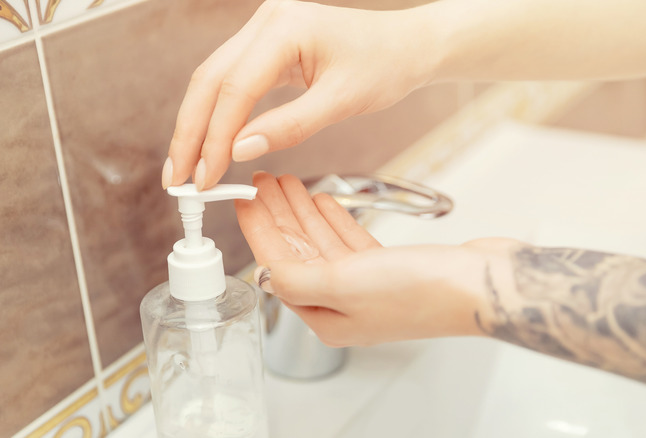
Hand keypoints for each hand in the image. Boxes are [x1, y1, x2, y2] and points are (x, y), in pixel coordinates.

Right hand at [165, 0, 434, 190]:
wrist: (406, 45)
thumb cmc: (384, 66)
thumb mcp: (341, 102)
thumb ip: (290, 126)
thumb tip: (239, 152)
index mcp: (285, 28)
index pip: (234, 89)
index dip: (214, 138)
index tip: (204, 178)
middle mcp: (266, 21)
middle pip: (210, 80)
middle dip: (190, 132)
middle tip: (176, 178)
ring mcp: (264, 29)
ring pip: (214, 79)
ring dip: (197, 124)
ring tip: (185, 167)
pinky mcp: (268, 44)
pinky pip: (232, 79)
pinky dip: (218, 113)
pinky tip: (210, 142)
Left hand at [235, 172, 506, 346]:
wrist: (482, 285)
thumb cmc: (421, 292)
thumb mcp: (345, 284)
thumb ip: (297, 279)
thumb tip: (264, 272)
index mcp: (327, 317)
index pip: (277, 267)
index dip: (257, 231)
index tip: (241, 201)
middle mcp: (344, 305)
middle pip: (297, 253)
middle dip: (278, 216)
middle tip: (261, 182)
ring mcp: (368, 287)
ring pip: (322, 243)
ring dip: (303, 212)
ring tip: (285, 183)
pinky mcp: (390, 269)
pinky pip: (349, 241)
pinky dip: (334, 220)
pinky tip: (323, 201)